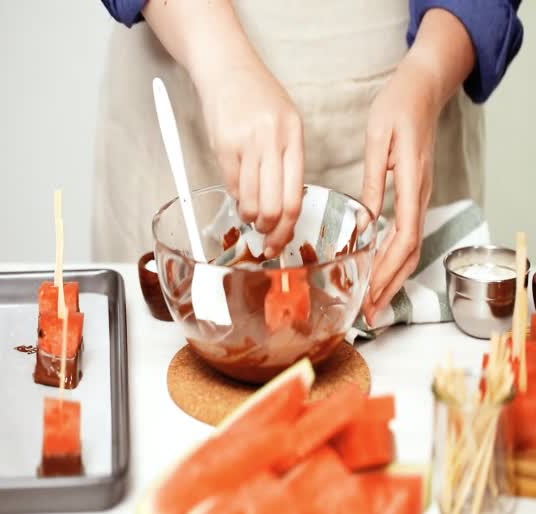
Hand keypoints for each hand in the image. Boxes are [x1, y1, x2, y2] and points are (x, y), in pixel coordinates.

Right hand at [196, 58, 303, 257]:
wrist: (226, 69)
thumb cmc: (257, 97)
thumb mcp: (286, 123)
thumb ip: (287, 161)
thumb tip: (284, 206)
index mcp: (293, 137)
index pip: (295, 197)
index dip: (288, 228)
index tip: (281, 241)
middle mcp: (272, 141)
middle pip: (274, 207)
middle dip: (269, 231)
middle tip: (265, 236)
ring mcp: (247, 144)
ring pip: (251, 202)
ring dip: (250, 217)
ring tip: (251, 214)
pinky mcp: (223, 147)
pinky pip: (232, 188)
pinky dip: (237, 198)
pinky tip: (240, 193)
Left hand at [361, 54, 441, 324]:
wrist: (421, 90)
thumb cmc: (397, 109)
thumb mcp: (378, 139)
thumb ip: (373, 182)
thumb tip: (364, 221)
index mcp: (410, 184)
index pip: (402, 238)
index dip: (386, 270)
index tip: (370, 293)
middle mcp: (419, 196)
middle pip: (410, 253)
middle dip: (390, 286)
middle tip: (371, 314)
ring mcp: (419, 197)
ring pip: (411, 248)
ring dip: (393, 278)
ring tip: (375, 303)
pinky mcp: (413, 195)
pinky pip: (407, 236)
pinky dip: (394, 260)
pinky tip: (380, 271)